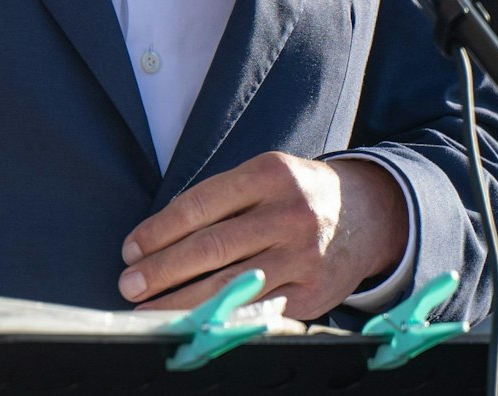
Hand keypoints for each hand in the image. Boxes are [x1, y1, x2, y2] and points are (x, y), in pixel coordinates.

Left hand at [118, 153, 408, 320]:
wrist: (368, 214)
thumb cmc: (298, 194)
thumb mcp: (268, 175)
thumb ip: (222, 198)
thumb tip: (159, 235)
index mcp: (270, 174)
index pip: (199, 205)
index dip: (158, 231)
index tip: (131, 249)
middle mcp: (288, 213)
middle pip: (211, 247)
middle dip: (162, 270)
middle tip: (129, 284)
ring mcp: (302, 256)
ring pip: (229, 285)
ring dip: (179, 301)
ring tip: (147, 310)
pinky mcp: (311, 293)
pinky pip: (256, 310)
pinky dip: (220, 318)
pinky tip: (194, 322)